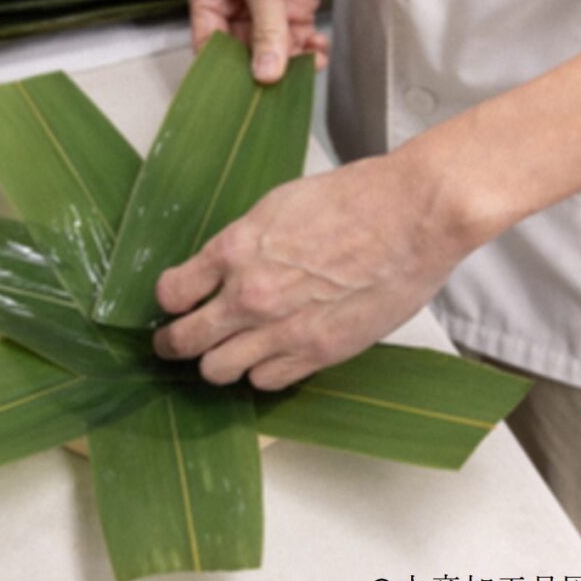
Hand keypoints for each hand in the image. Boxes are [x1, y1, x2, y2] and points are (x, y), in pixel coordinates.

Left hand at [153, 153, 469, 390]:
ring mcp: (281, 329)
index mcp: (234, 250)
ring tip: (224, 353)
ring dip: (217, 362)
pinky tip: (268, 356)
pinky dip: (261, 371)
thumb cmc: (354, 200)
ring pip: (218, 370)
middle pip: (183, 341)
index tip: (174, 302)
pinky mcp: (316, 353)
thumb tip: (219, 268)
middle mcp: (249, 295)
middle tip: (172, 343)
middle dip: (172, 343)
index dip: (169, 300)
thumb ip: (241, 244)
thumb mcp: (277, 206)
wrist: (412, 216)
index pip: (171, 293)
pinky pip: (265, 380)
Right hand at [189, 0, 329, 82]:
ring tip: (302, 75)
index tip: (239, 97)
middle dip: (261, 73)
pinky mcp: (295, 6)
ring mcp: (266, 8)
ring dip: (291, 65)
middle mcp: (236, 7)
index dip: (222, 75)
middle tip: (274, 95)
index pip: (209, 48)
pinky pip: (299, 38)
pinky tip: (317, 55)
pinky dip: (311, 50)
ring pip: (274, 50)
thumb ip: (267, 30)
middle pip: (243, 54)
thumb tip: (266, 74)